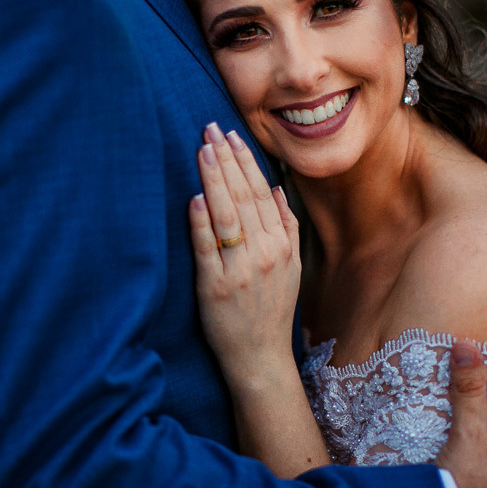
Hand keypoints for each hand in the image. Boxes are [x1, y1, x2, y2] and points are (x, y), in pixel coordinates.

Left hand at [188, 122, 300, 389]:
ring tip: (202, 151)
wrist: (261, 358)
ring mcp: (240, 271)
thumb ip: (287, 227)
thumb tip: (276, 188)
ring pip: (227, 217)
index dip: (245, 161)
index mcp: (281, 245)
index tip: (231, 135)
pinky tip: (194, 199)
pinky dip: (201, 224)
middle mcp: (264, 254)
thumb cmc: (271, 311)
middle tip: (210, 129)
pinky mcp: (216, 288)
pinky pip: (208, 250)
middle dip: (226, 160)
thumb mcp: (291, 268)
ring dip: (214, 180)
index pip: (261, 193)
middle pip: (244, 197)